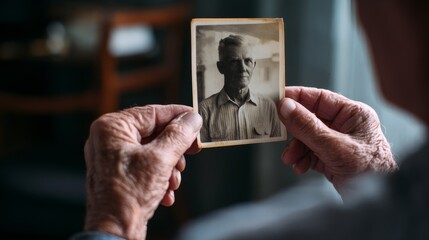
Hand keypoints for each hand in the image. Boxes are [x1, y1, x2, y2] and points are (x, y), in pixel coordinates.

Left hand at [83, 105, 201, 239]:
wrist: (114, 231)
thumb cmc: (127, 196)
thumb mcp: (160, 160)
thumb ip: (179, 135)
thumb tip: (192, 119)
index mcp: (112, 127)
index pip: (153, 112)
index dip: (178, 116)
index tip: (196, 120)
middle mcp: (109, 139)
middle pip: (154, 132)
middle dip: (174, 148)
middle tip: (191, 152)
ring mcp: (113, 157)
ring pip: (153, 150)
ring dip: (169, 166)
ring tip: (173, 181)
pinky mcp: (119, 173)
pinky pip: (146, 165)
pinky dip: (160, 176)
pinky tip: (166, 192)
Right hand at [278, 87, 397, 194]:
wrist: (378, 203)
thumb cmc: (370, 172)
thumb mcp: (333, 146)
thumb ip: (307, 126)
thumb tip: (286, 107)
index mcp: (353, 114)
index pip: (320, 98)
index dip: (297, 97)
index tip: (277, 99)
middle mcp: (346, 126)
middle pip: (310, 120)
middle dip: (295, 132)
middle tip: (278, 134)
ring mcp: (339, 143)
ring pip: (308, 138)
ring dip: (297, 149)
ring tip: (290, 159)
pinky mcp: (333, 159)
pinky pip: (311, 153)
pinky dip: (303, 159)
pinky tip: (300, 167)